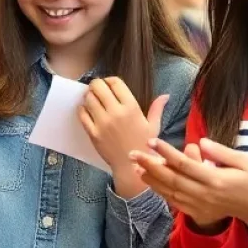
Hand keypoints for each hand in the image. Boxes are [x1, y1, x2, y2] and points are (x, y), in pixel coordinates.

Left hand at [79, 78, 168, 196]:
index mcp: (132, 107)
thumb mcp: (153, 126)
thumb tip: (166, 95)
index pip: (115, 83)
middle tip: (97, 88)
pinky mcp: (93, 133)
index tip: (109, 84)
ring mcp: (102, 123)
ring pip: (88, 98)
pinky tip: (86, 110)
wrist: (131, 167)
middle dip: (96, 84)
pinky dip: (82, 108)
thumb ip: (157, 108)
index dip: (110, 80)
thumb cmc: (144, 145)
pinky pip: (82, 114)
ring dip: (88, 95)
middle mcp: (116, 113)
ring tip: (92, 98)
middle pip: (98, 87)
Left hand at [132, 137, 247, 234]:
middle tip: (132, 154)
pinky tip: (150, 183)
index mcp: (215, 179)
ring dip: (151, 180)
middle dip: (150, 166)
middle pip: (171, 179)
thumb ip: (221, 152)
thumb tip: (199, 142)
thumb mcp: (244, 161)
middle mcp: (204, 194)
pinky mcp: (199, 212)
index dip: (166, 153)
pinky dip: (161, 193)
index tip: (151, 141)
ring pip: (170, 192)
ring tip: (136, 167)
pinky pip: (176, 202)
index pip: (184, 164)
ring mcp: (200, 206)